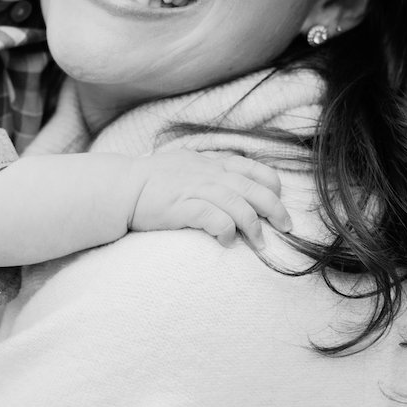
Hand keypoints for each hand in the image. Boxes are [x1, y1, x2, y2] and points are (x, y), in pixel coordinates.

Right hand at [128, 150, 290, 247]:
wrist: (120, 187)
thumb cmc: (149, 180)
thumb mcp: (183, 164)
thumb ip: (205, 170)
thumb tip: (226, 182)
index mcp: (209, 162)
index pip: (251, 167)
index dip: (270, 184)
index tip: (278, 199)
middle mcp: (207, 173)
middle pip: (252, 187)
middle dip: (275, 208)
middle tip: (286, 227)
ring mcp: (195, 188)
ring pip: (238, 204)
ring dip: (254, 225)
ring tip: (260, 244)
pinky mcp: (182, 206)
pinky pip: (213, 218)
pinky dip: (226, 230)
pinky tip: (227, 242)